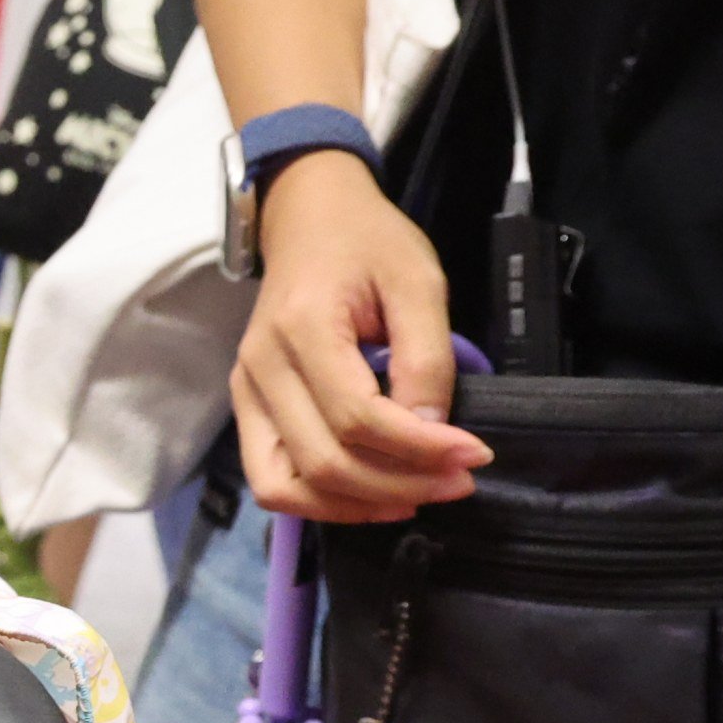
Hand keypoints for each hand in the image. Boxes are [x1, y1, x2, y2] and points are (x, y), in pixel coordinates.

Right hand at [230, 152, 489, 522]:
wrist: (307, 216)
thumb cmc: (366, 241)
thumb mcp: (417, 281)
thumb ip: (426, 356)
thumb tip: (433, 430)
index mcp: (302, 328)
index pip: (357, 417)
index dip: (420, 448)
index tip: (475, 453)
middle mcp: (261, 368)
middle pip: (324, 462)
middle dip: (399, 484)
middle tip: (459, 480)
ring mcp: (247, 392)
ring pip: (288, 486)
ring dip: (357, 506)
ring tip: (417, 496)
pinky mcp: (249, 408)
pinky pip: (274, 480)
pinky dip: (322, 503)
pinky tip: (374, 495)